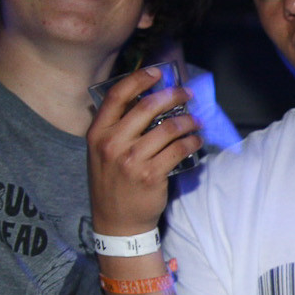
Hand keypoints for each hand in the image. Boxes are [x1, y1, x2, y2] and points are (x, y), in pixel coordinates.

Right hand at [85, 65, 201, 233]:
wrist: (116, 221)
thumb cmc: (112, 183)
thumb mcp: (102, 152)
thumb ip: (117, 128)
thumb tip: (147, 101)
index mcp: (97, 133)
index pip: (117, 96)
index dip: (139, 79)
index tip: (157, 73)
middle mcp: (112, 143)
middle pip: (147, 107)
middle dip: (173, 96)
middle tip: (187, 94)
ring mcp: (131, 159)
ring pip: (168, 128)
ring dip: (188, 121)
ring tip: (195, 121)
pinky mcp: (151, 174)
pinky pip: (178, 149)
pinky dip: (192, 141)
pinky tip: (196, 140)